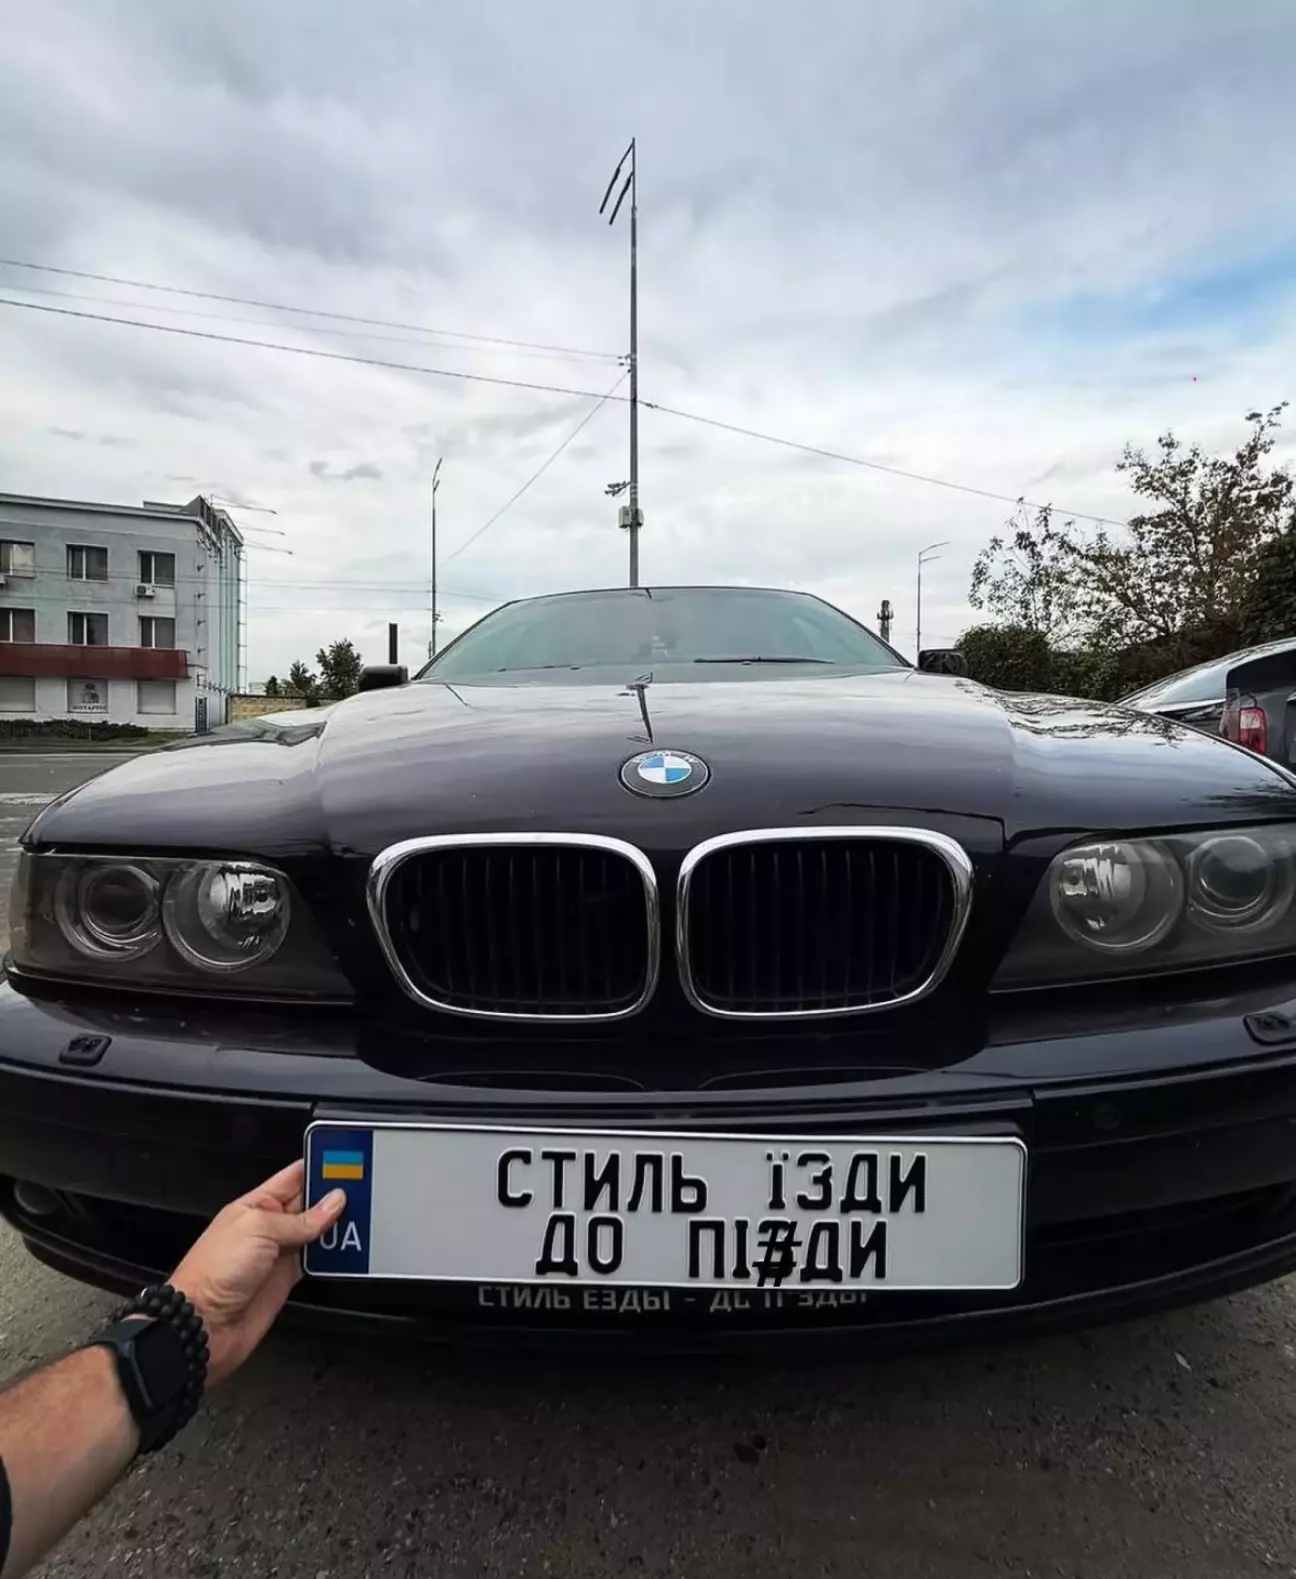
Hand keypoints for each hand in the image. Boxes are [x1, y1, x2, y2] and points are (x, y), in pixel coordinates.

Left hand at [170, 1160, 345, 1385]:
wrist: (204, 1324)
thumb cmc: (214, 1272)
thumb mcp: (258, 1230)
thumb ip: (300, 1219)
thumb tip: (332, 1202)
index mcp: (255, 1205)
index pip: (293, 1177)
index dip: (318, 1166)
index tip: (346, 1158)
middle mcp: (268, 1227)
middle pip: (309, 1203)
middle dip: (333, 1194)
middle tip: (361, 1187)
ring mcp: (278, 1253)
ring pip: (316, 1231)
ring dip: (336, 1225)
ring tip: (362, 1214)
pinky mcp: (286, 1278)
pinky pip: (316, 1259)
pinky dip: (332, 1254)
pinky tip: (347, 1246)